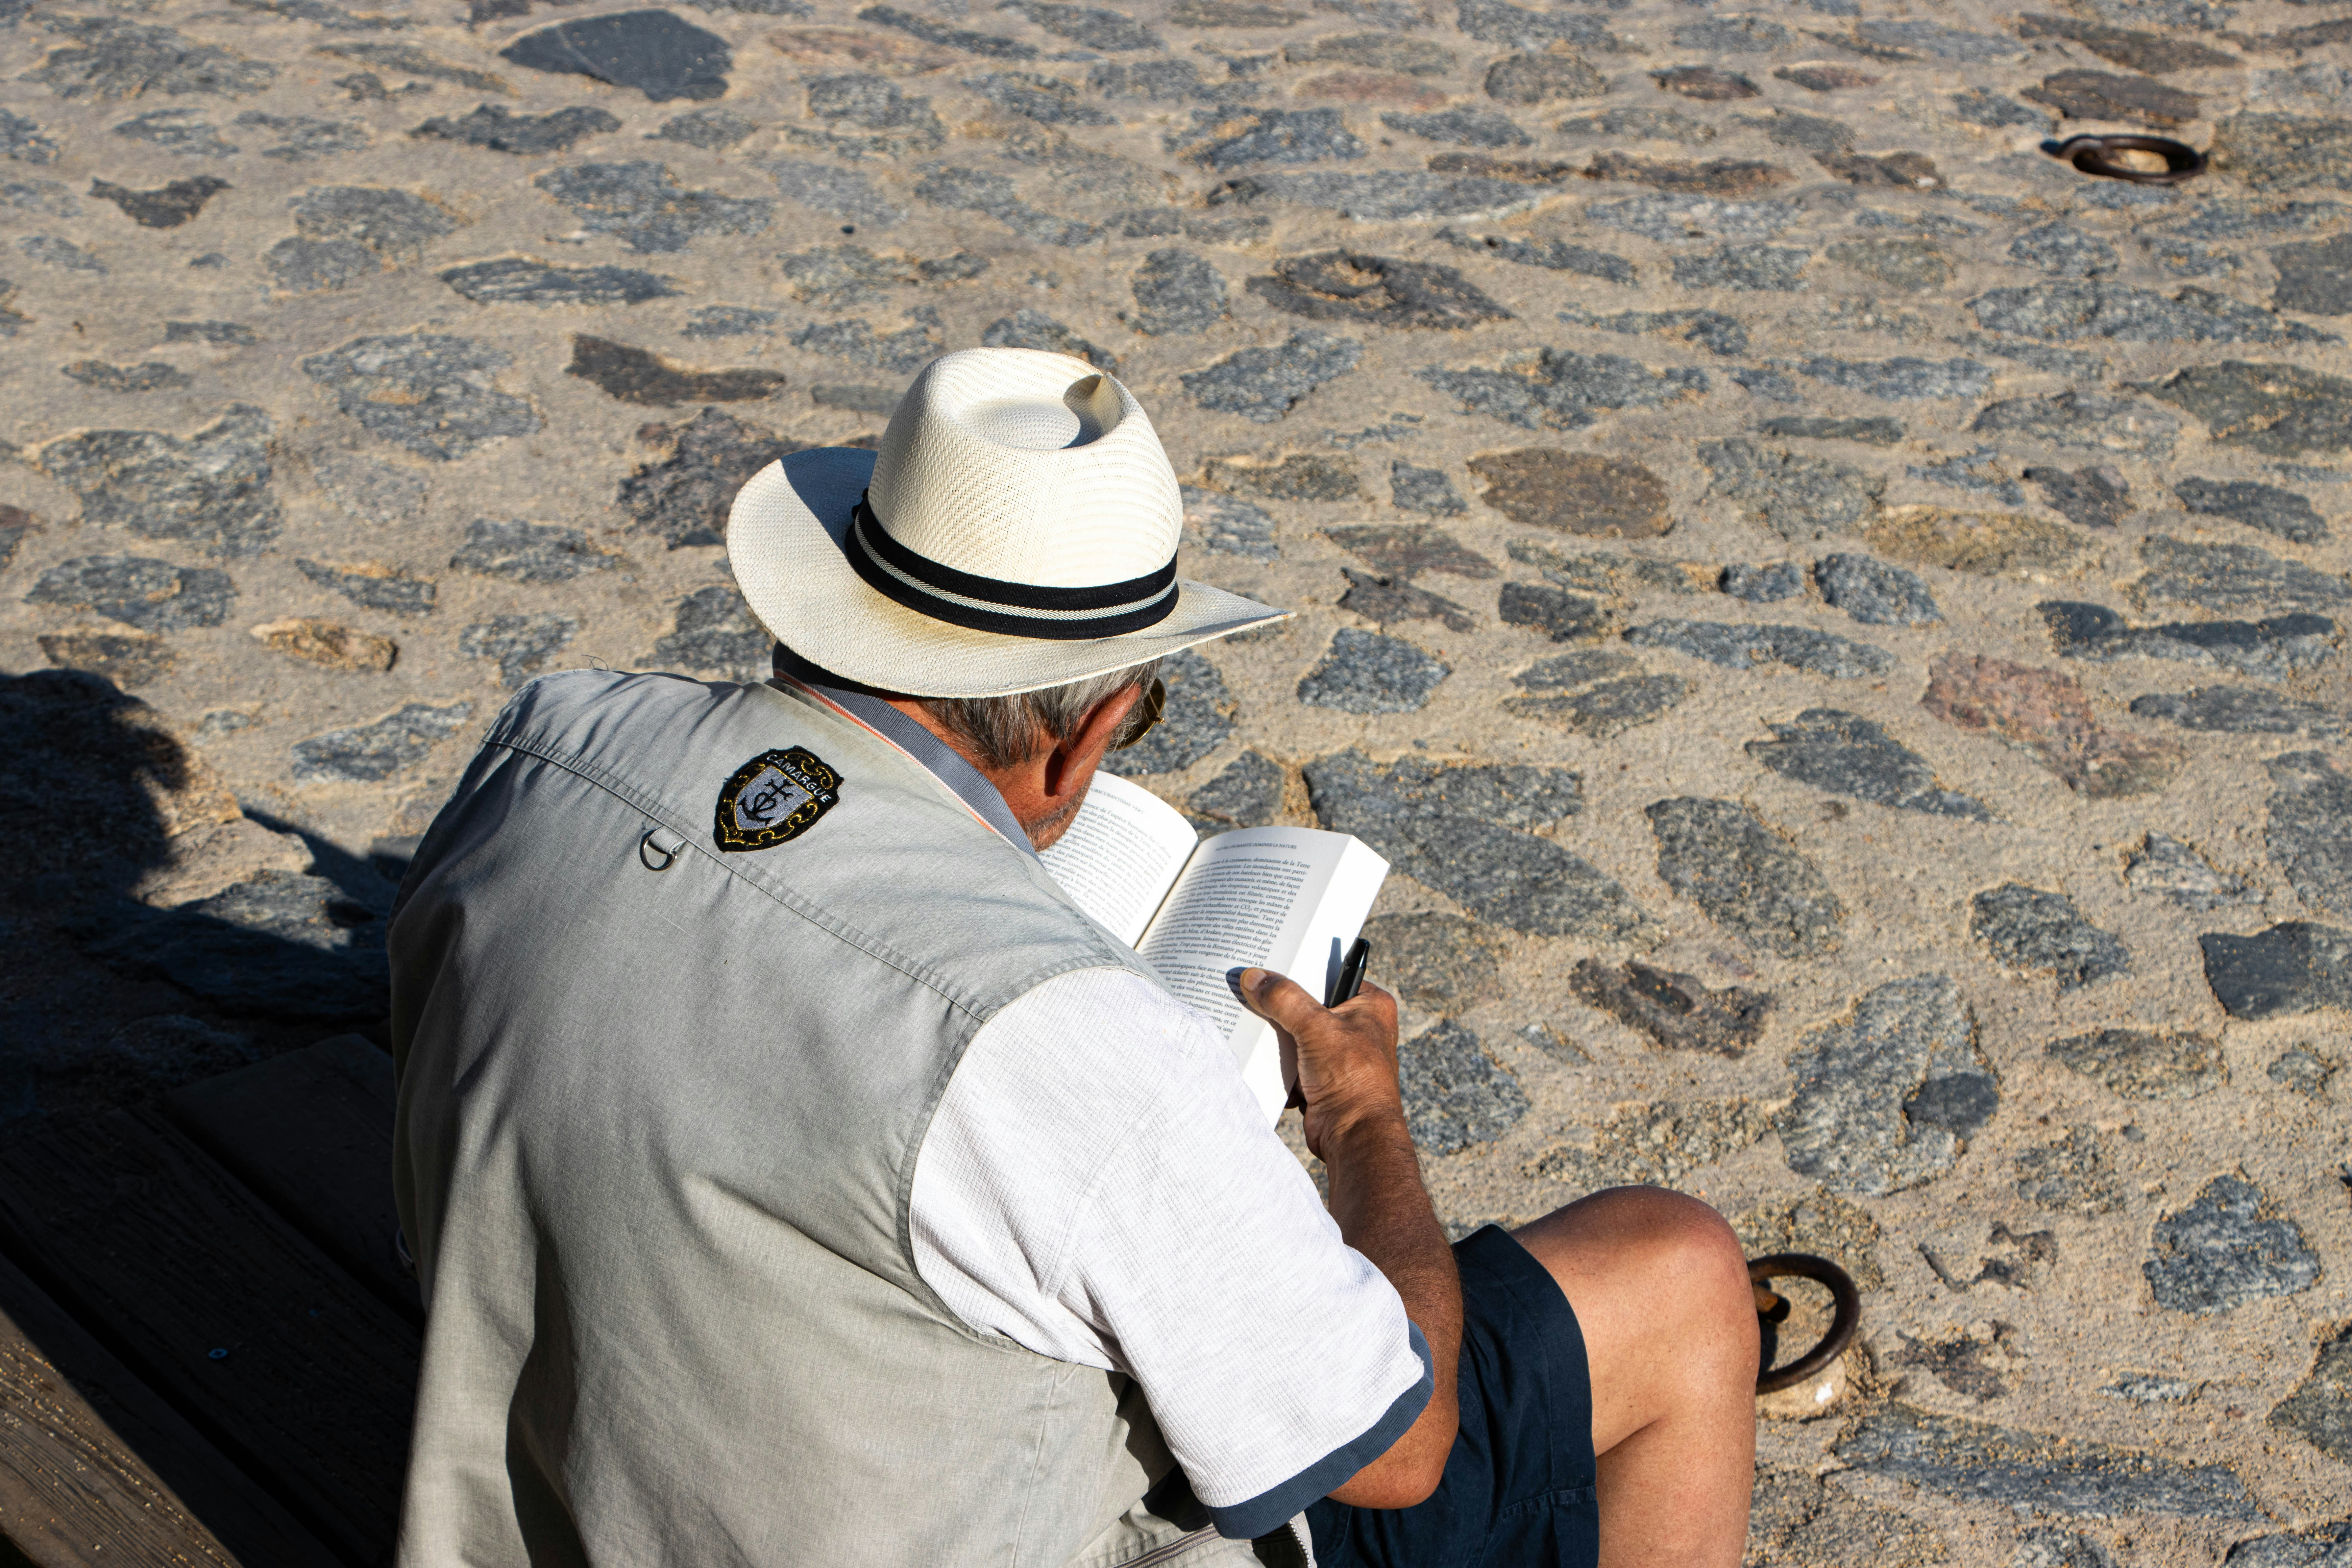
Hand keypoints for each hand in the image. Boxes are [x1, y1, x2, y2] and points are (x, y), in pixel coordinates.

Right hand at [1236, 968, 1402, 1160]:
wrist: (1354, 1137)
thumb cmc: (1352, 1079)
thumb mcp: (1316, 1028)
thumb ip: (1285, 999)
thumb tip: (1254, 978)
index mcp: (1370, 1005)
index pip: (1330, 974)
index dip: (1301, 967)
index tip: (1269, 959)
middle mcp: (1358, 1026)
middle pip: (1309, 1003)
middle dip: (1281, 1004)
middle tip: (1250, 988)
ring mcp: (1339, 1052)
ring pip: (1297, 1031)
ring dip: (1277, 1034)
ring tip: (1247, 1018)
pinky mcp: (1322, 1075)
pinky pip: (1292, 1057)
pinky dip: (1277, 1058)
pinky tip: (1257, 1051)